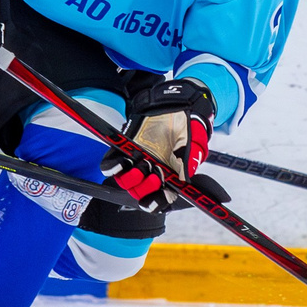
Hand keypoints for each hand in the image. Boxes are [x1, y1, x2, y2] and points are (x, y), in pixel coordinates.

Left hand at [104, 76, 213, 205]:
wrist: (173, 104)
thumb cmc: (186, 126)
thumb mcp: (195, 143)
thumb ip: (190, 160)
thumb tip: (186, 177)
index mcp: (170, 176)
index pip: (161, 198)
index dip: (155, 203)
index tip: (153, 202)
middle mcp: (152, 172)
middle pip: (141, 192)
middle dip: (145, 189)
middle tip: (153, 175)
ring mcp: (137, 161)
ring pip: (126, 182)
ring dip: (131, 179)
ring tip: (141, 165)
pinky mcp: (124, 149)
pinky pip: (111, 164)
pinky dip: (113, 167)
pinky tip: (122, 163)